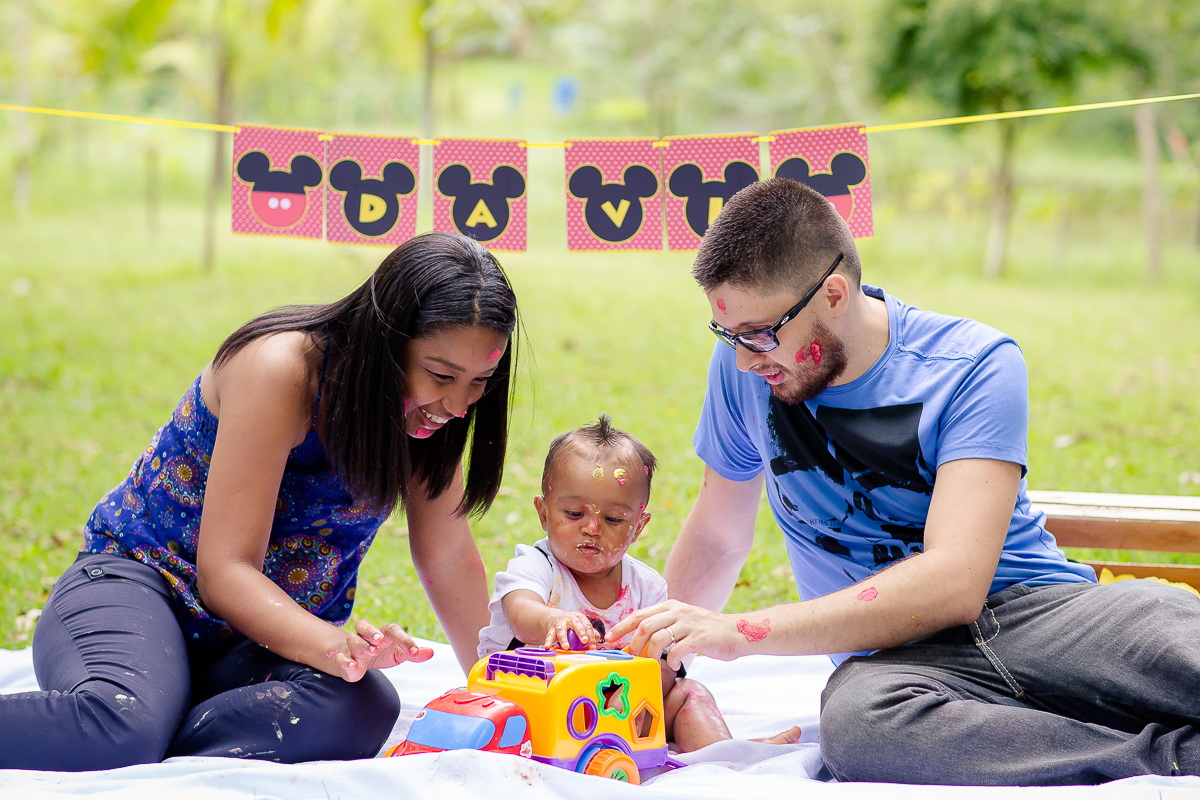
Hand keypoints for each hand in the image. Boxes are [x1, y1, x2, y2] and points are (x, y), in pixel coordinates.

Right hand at [327, 619, 434, 681]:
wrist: (356, 662)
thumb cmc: (380, 654)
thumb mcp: (398, 654)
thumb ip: (413, 654)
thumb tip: (432, 652)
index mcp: (382, 633)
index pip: (393, 630)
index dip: (405, 639)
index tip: (415, 652)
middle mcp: (366, 636)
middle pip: (364, 625)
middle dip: (372, 631)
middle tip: (381, 639)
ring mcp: (353, 647)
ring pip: (353, 639)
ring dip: (362, 644)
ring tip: (373, 650)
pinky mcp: (344, 659)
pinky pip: (341, 657)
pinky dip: (346, 660)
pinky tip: (354, 665)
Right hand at [543, 610, 600, 649]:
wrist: (554, 618)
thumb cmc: (571, 624)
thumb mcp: (581, 624)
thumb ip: (589, 631)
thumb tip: (598, 638)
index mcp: (579, 617)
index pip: (587, 626)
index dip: (591, 636)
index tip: (593, 646)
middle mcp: (570, 618)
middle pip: (576, 625)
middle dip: (581, 633)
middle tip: (584, 641)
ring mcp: (559, 623)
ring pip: (561, 630)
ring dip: (564, 639)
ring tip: (566, 647)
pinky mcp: (551, 628)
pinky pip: (549, 635)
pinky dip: (548, 641)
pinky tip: (547, 646)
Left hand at [605, 600, 751, 669]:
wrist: (737, 632)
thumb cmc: (706, 631)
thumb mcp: (682, 620)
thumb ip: (663, 625)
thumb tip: (638, 641)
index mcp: (670, 606)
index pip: (639, 614)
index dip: (621, 626)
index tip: (610, 638)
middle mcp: (678, 611)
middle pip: (644, 625)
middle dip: (632, 644)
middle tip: (629, 658)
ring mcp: (689, 624)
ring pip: (658, 638)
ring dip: (650, 655)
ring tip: (652, 664)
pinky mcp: (700, 637)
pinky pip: (677, 650)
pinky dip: (671, 660)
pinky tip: (673, 665)